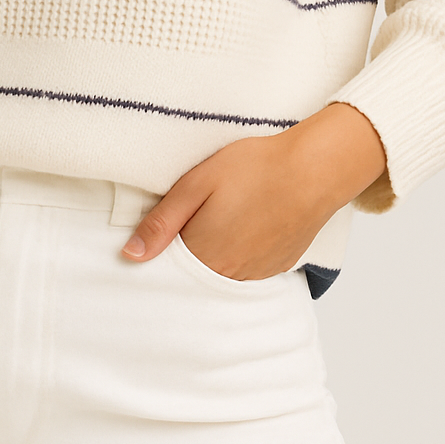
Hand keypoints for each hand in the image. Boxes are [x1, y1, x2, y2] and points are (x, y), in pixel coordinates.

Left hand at [120, 102, 386, 279]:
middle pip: (195, 273)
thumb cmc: (255, 169)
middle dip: (187, 252)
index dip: (161, 251)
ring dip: (215, 253)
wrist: (314, 170)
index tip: (161, 234)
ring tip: (223, 217)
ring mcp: (257, 273)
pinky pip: (248, 269)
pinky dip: (241, 253)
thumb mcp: (196, 184)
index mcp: (204, 255)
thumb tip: (130, 255)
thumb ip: (162, 223)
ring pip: (222, 272)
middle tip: (196, 216)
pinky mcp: (279, 265)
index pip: (168, 270)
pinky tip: (246, 225)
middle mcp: (229, 275)